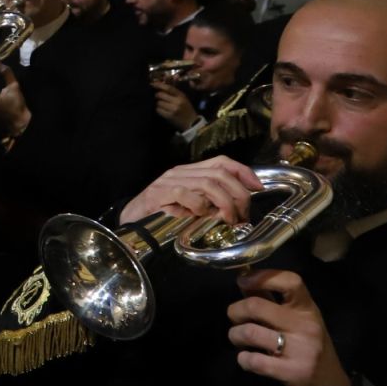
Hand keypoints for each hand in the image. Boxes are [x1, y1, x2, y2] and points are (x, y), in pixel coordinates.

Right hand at [118, 156, 263, 227]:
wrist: (128, 223)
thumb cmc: (160, 217)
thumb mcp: (189, 207)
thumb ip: (209, 203)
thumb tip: (238, 210)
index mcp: (189, 172)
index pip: (222, 162)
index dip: (243, 172)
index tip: (258, 187)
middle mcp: (180, 172)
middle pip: (220, 173)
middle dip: (239, 194)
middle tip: (243, 215)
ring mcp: (168, 181)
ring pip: (208, 183)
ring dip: (225, 203)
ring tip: (228, 220)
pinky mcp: (158, 194)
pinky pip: (187, 194)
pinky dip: (200, 206)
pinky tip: (201, 216)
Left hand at [153, 82, 198, 129]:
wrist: (191, 123)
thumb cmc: (186, 109)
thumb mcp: (183, 98)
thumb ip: (174, 90)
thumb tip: (166, 80)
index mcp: (181, 96)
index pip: (168, 88)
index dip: (159, 85)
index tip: (153, 84)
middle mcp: (177, 102)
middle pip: (160, 95)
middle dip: (157, 95)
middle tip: (158, 97)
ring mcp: (173, 109)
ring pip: (158, 103)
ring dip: (158, 103)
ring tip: (162, 104)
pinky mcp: (169, 116)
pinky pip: (158, 110)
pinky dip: (158, 109)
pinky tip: (162, 110)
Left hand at [227, 269, 355, 385]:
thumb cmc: (310, 352)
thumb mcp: (298, 323)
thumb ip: (272, 302)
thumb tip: (244, 281)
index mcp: (308, 309)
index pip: (289, 281)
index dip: (262, 276)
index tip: (243, 280)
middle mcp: (306, 325)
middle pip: (256, 305)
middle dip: (235, 311)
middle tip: (234, 319)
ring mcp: (301, 350)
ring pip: (249, 332)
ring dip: (234, 336)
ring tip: (238, 341)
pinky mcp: (292, 373)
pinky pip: (254, 361)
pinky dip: (243, 360)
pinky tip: (247, 360)